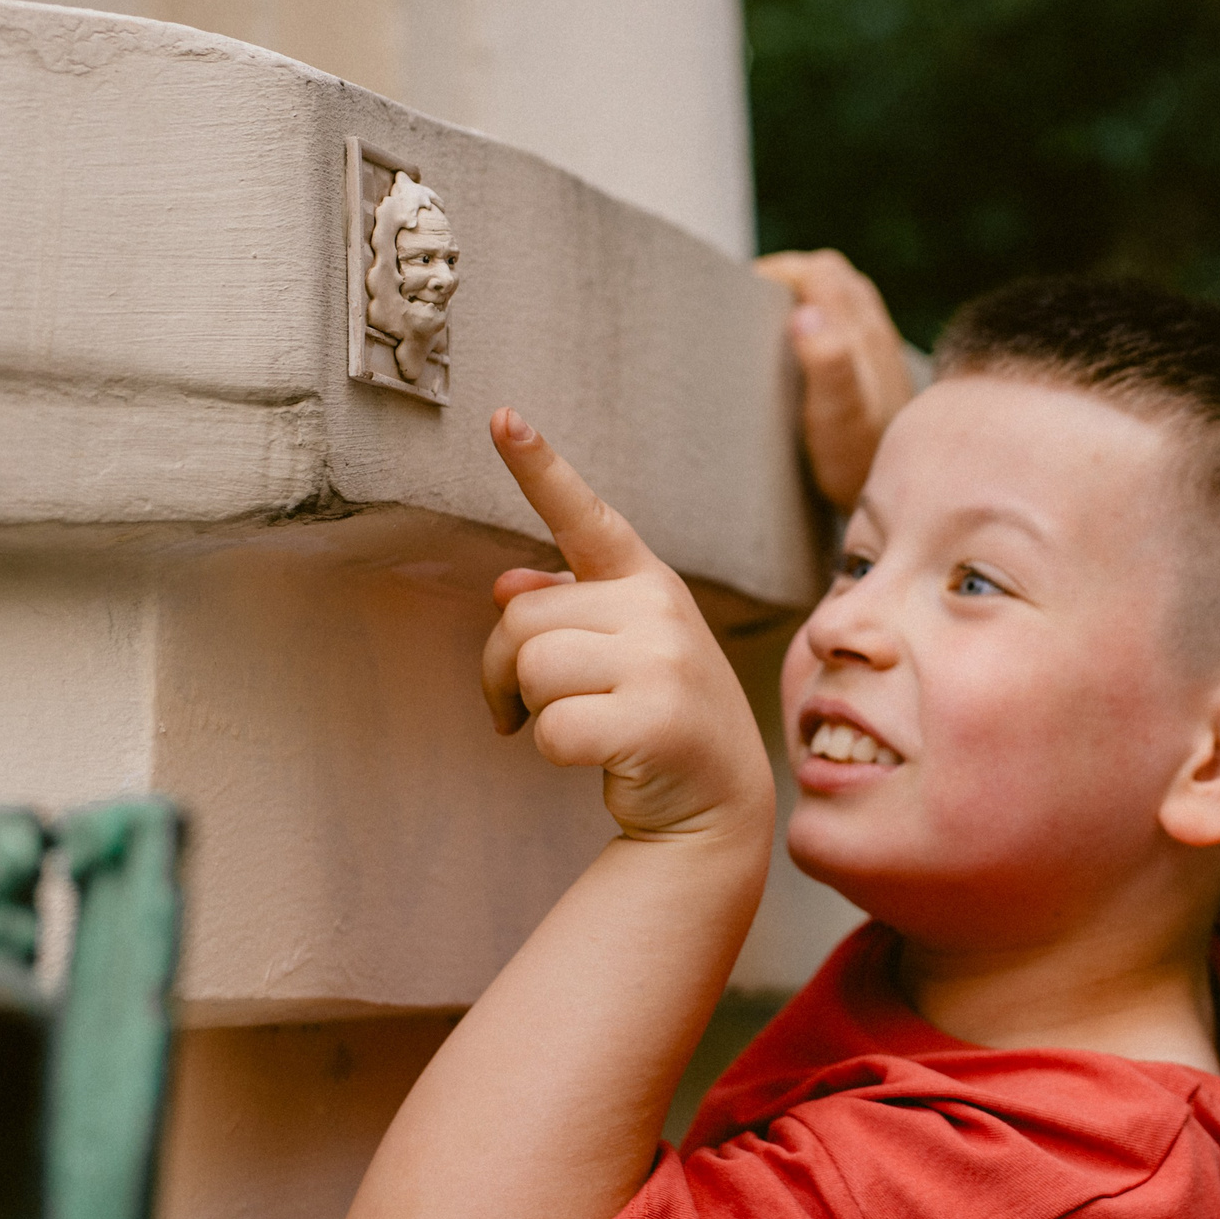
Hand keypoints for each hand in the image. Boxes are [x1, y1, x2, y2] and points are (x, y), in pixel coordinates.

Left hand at [482, 409, 773, 841]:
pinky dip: (551, 751)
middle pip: (521, 621)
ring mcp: (663, 661)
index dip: (538, 466)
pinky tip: (592, 757)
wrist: (718, 801)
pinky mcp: (655, 720)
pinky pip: (552, 727)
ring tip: (562, 727)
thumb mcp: (622, 650)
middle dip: (501, 672)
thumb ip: (567, 612)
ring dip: (525, 710)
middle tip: (516, 708)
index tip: (501, 417)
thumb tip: (506, 589)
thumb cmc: (656, 715)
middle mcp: (659, 607)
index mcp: (645, 581)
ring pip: (531, 668)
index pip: (584, 516)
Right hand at [753, 249, 915, 510]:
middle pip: (831, 276)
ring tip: (768, 321)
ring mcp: (881, 352)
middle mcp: (876, 333)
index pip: (818, 272)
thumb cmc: (861, 462)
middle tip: (748, 300)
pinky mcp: (879, 373)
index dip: (778, 271)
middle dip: (789, 276)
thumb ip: (828, 363)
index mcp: (861, 332)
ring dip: (807, 296)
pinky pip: (848, 325)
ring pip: (842, 298)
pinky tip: (801, 356)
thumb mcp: (838, 418)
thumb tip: (805, 312)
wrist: (911, 498)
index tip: (739, 289)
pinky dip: (821, 321)